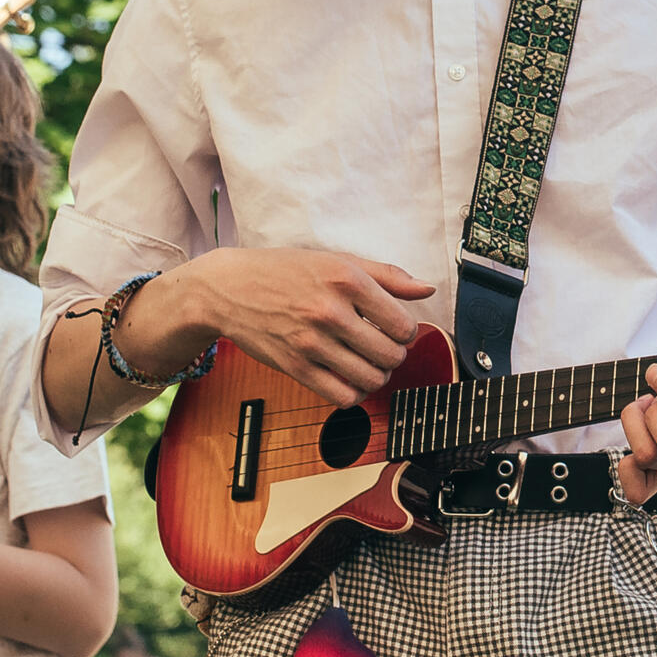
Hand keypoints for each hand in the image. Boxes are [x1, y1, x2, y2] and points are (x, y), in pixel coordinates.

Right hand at [168, 249, 435, 407]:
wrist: (229, 289)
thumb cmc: (286, 271)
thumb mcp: (338, 260)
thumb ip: (387, 275)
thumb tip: (427, 289)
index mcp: (346, 279)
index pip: (403, 324)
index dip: (406, 331)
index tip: (395, 328)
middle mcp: (330, 311)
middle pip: (390, 355)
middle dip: (393, 355)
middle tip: (382, 347)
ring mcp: (311, 342)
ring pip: (371, 379)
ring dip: (377, 375)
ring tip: (367, 363)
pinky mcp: (295, 367)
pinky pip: (343, 396)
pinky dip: (354, 393)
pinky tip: (348, 378)